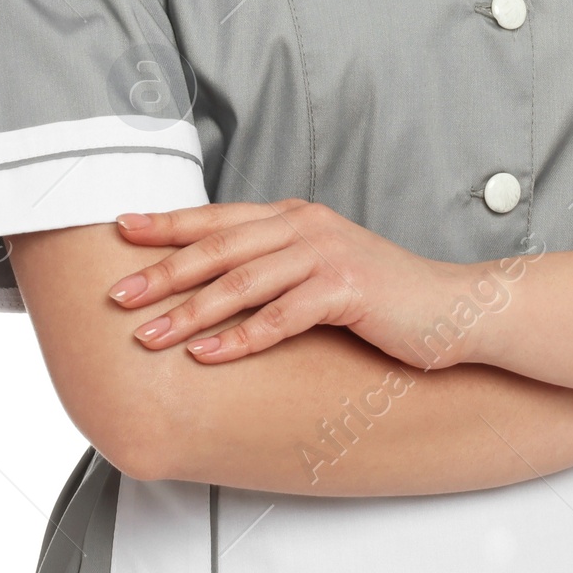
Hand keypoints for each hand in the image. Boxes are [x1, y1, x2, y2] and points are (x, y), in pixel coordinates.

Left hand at [107, 200, 485, 369]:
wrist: (453, 308)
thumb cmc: (383, 298)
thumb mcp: (322, 269)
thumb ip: (276, 267)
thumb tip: (216, 285)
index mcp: (296, 217)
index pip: (219, 217)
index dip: (167, 223)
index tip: (120, 230)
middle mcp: (307, 226)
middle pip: (220, 246)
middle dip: (163, 272)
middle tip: (118, 295)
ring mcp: (328, 254)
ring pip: (243, 281)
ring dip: (190, 311)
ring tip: (148, 336)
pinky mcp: (348, 288)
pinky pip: (282, 316)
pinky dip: (240, 338)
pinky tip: (208, 355)